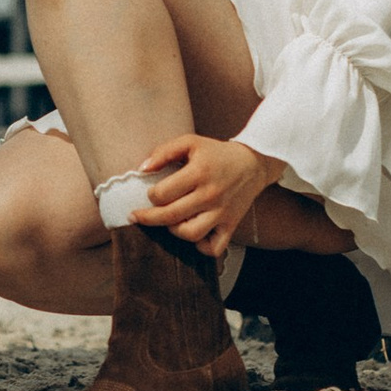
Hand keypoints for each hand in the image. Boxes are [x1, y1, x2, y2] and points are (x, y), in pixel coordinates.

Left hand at [135, 131, 279, 259]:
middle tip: (138, 216)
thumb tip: (142, 169)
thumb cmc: (216, 153)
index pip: (162, 194)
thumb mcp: (190, 143)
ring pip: (190, 234)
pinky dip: (201, 247)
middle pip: (171, 216)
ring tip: (171, 220)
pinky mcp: (231, 225)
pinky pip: (214, 248)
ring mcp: (222, 212)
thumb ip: (164, 152)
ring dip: (174, 230)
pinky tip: (194, 234)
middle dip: (148, 218)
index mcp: (199, 173)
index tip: (151, 193)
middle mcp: (210, 195)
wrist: (253, 163)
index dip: (151, 195)